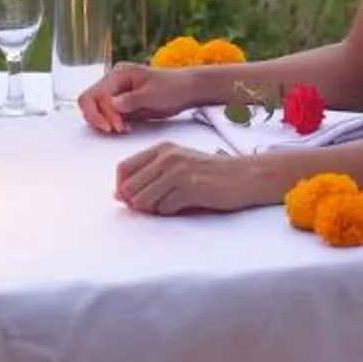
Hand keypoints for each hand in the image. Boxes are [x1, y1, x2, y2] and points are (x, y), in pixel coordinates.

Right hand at [78, 61, 198, 134]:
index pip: (97, 94)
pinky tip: (125, 129)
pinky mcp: (120, 105)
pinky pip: (106, 115)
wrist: (185, 90)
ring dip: (103, 122)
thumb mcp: (153, 94)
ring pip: (94, 109)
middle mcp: (113, 82)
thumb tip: (112, 104)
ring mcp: (115, 93)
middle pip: (89, 100)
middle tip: (116, 130)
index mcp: (118, 74)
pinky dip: (111, 124)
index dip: (103, 113)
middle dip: (97, 118)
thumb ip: (132, 99)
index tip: (116, 127)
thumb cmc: (172, 87)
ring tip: (123, 129)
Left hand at [114, 140, 265, 215]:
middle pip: (129, 188)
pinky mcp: (190, 188)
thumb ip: (150, 174)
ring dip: (152, 210)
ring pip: (142, 201)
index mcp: (162, 148)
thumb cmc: (210, 173)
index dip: (122, 188)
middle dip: (136, 203)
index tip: (131, 199)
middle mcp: (167, 157)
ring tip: (170, 205)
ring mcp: (178, 172)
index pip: (123, 168)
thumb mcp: (178, 164)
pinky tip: (185, 205)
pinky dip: (170, 212)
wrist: (244, 175)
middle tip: (154, 206)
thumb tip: (118, 195)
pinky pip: (163, 209)